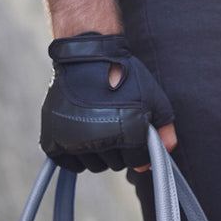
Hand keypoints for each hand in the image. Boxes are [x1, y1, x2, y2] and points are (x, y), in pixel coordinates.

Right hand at [40, 33, 176, 172]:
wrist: (86, 54)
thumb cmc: (124, 75)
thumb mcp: (154, 98)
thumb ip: (165, 129)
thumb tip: (166, 153)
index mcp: (128, 134)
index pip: (137, 162)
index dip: (139, 149)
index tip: (134, 133)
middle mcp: (100, 141)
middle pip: (115, 165)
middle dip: (120, 150)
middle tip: (115, 125)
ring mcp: (75, 141)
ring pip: (94, 166)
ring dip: (99, 154)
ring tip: (99, 128)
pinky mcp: (54, 140)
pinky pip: (70, 164)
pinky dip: (76, 156)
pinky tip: (81, 137)